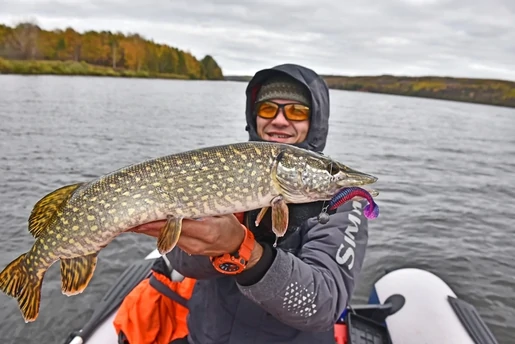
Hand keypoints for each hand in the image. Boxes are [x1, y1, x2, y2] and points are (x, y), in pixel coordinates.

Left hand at [130, 214, 262, 266]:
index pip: (179, 226)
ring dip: (148, 230)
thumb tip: (187, 190)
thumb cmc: (230, 225)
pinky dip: (156, 233)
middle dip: (147, 227)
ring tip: (130, 222)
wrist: (236, 247)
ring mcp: (191, 248)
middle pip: (167, 235)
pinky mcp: (187, 249)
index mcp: (208, 231)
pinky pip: (168, 241)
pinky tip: (144, 226)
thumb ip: (205, 205)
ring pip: (164, 239)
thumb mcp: (223, 212)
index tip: (145, 217)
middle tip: (128, 220)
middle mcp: (197, 243)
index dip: (161, 222)